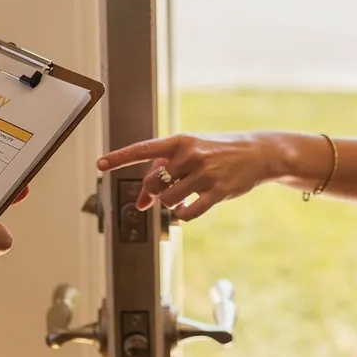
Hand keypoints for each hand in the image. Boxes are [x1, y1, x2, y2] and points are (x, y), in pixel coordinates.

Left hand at [96, 134, 277, 220]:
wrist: (257, 153)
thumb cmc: (216, 153)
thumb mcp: (189, 155)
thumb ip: (162, 175)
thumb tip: (139, 204)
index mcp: (180, 141)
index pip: (143, 149)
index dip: (119, 157)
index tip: (100, 163)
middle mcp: (190, 155)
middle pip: (153, 185)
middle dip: (156, 192)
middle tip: (169, 189)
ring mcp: (204, 174)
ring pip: (168, 201)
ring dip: (171, 204)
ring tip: (185, 196)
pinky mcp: (218, 192)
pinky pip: (187, 214)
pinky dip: (183, 215)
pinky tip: (190, 207)